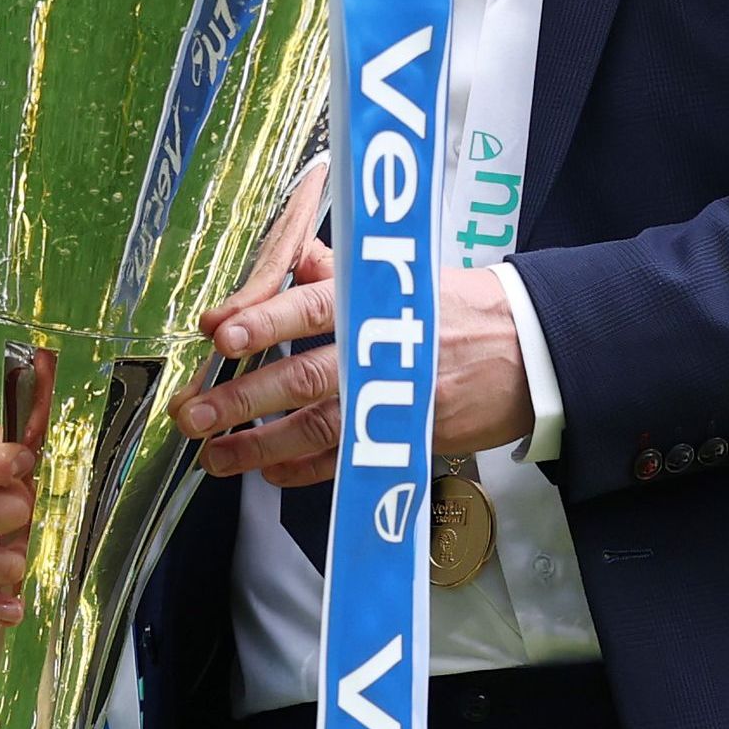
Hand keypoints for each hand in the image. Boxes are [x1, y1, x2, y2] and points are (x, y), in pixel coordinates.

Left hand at [180, 261, 534, 484]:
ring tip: (215, 455)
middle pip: (304, 378)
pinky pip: (349, 461)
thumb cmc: (463, 307)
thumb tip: (289, 256)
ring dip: (261, 445)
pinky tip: (269, 473)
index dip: (264, 321)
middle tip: (193, 413)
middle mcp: (382, 351)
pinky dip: (307, 471)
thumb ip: (339, 269)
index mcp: (377, 301)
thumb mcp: (406, 275)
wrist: (535, 352)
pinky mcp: (410, 439)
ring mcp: (396, 401)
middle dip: (242, 398)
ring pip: (319, 428)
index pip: (311, 306)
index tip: (218, 333)